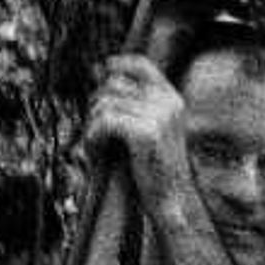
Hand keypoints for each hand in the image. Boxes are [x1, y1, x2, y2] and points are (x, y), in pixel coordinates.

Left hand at [80, 53, 191, 202]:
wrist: (173, 200)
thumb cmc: (155, 167)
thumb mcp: (151, 126)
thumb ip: (134, 101)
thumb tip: (98, 71)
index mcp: (173, 99)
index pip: (140, 65)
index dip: (115, 65)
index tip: (99, 73)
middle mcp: (169, 103)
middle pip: (113, 84)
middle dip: (97, 104)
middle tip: (96, 129)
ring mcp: (159, 116)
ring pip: (104, 103)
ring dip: (92, 124)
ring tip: (97, 144)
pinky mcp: (145, 132)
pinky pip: (103, 121)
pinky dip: (92, 137)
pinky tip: (94, 151)